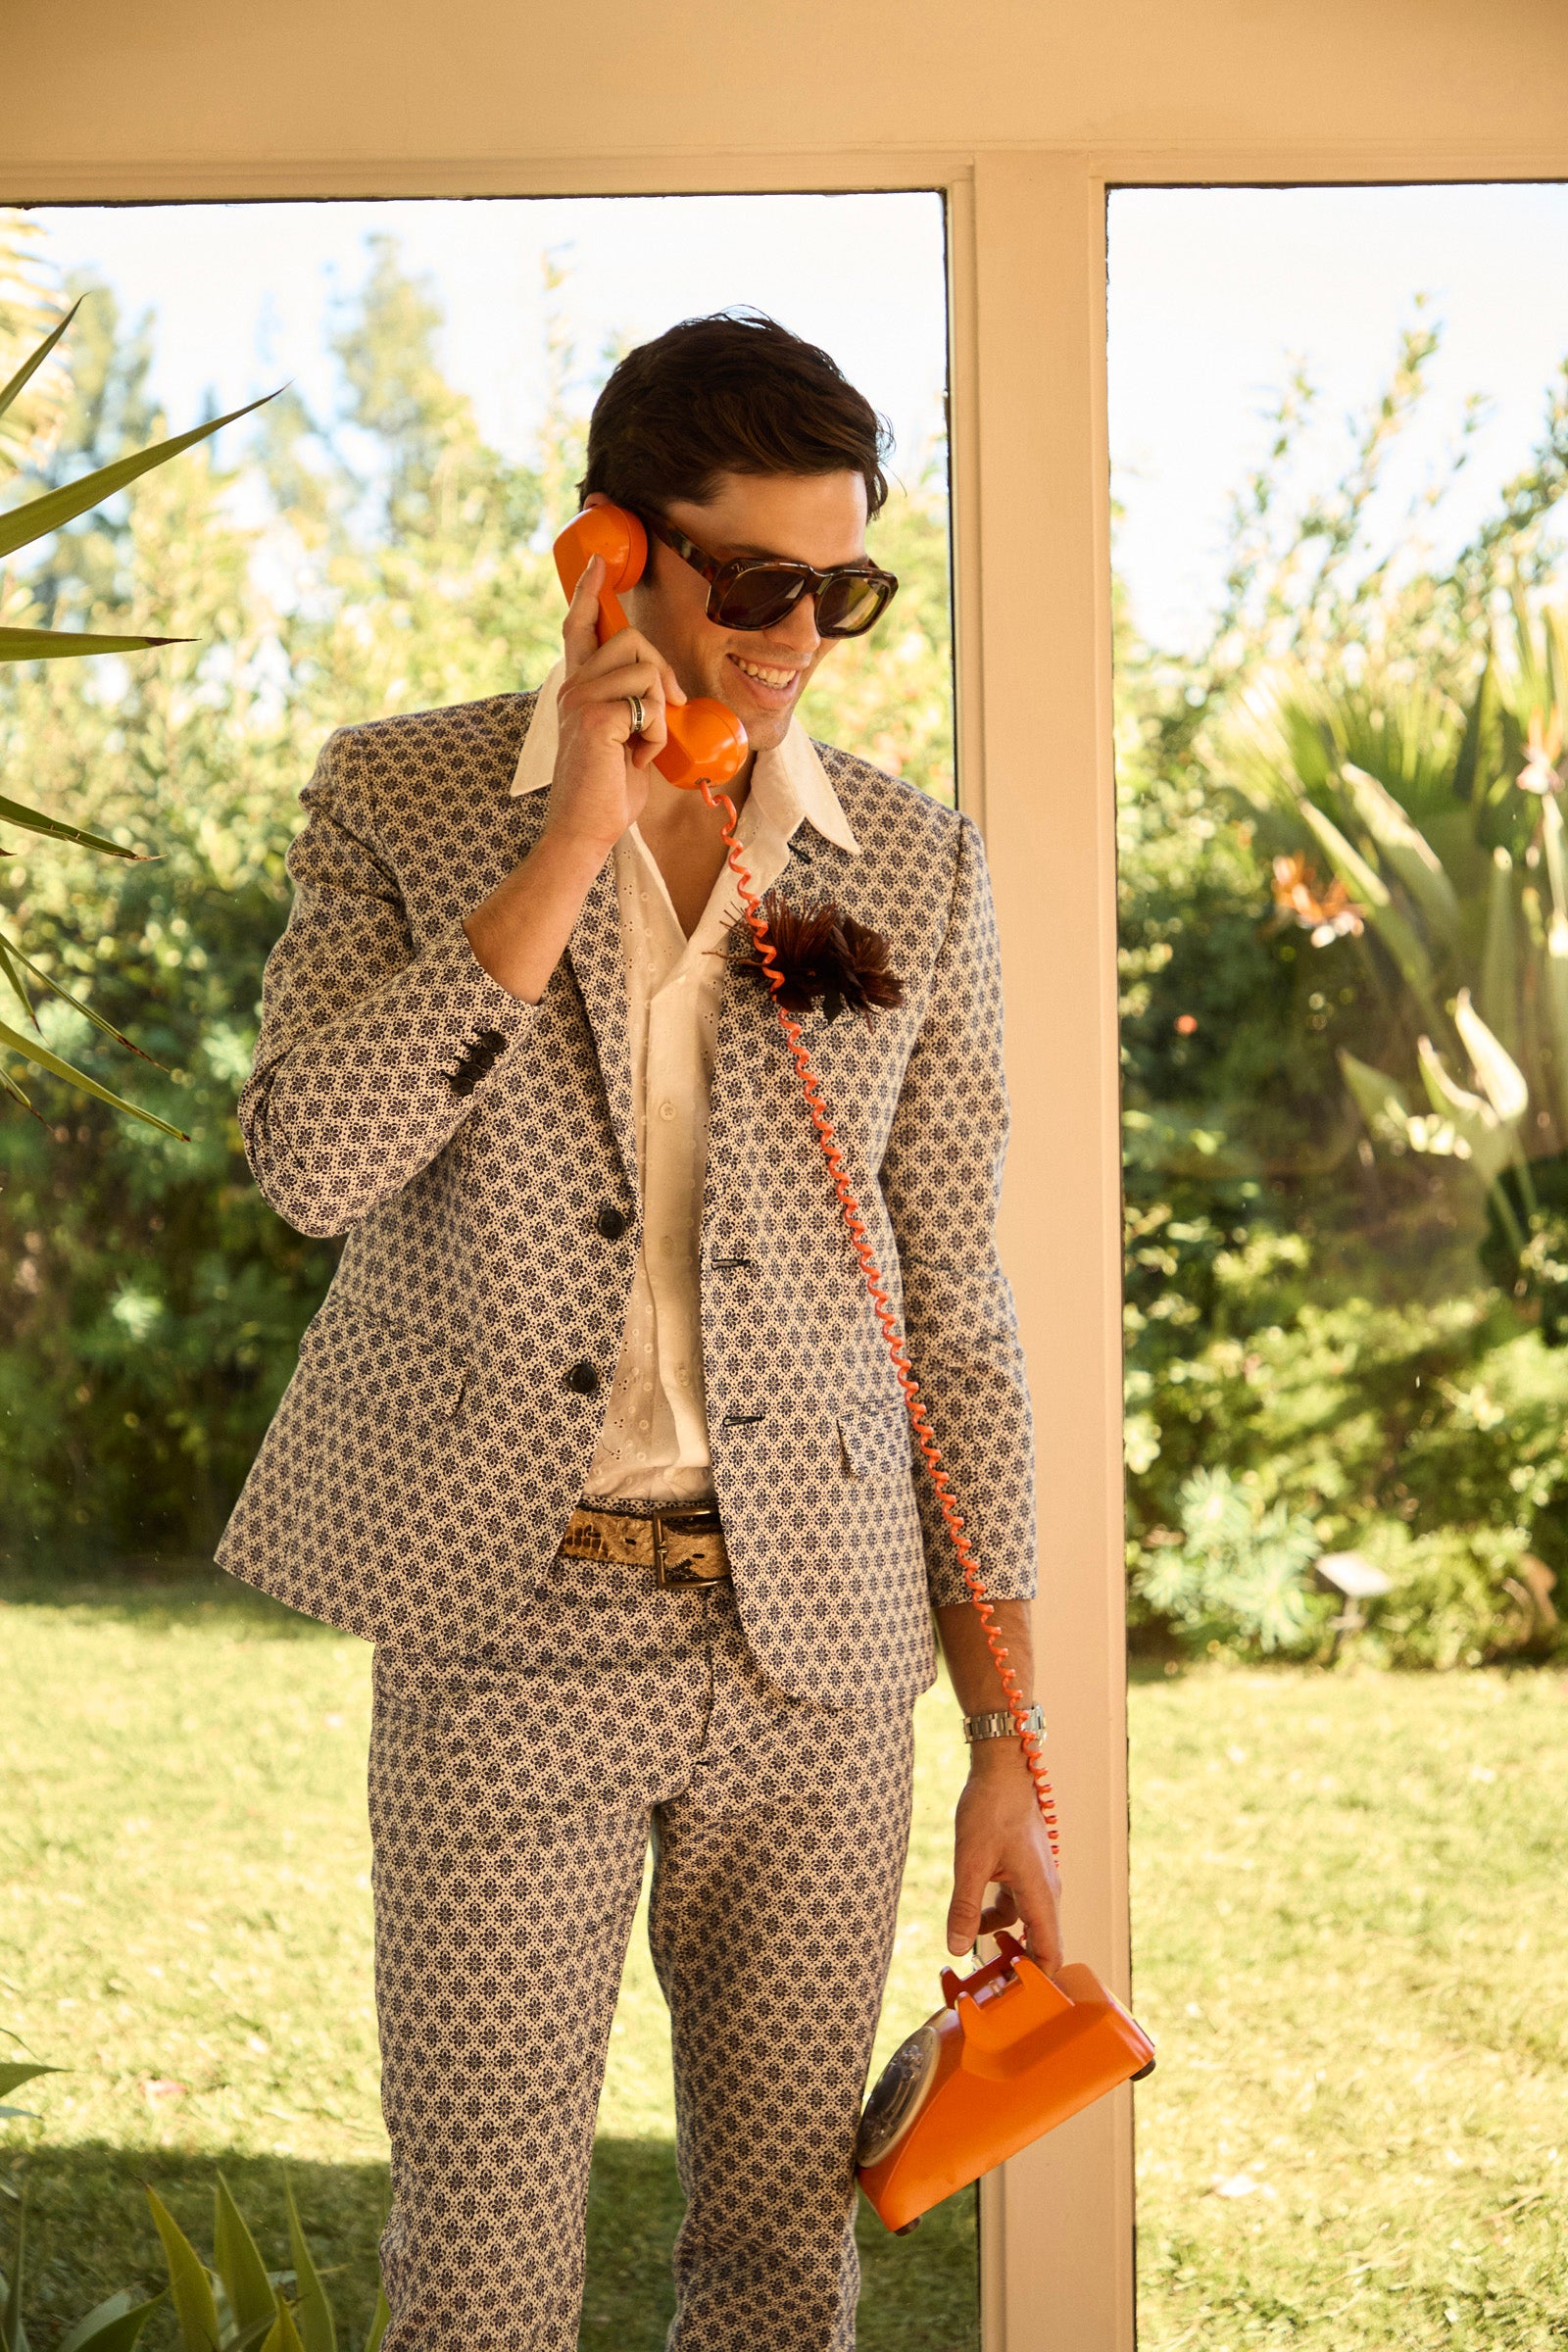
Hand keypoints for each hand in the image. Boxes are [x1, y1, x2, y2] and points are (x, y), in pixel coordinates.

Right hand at [546, 554, 687, 854]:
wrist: (586, 830)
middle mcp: (573, 686)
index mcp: (578, 687)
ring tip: (643, 745)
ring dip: (661, 710)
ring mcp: (580, 699)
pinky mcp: (594, 717)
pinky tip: (638, 758)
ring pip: (645, 668)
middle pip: (631, 637)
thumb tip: (667, 688)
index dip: (589, 592)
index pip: (579, 626)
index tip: (599, 562)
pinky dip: (656, 734)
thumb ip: (634, 705)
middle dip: (663, 670)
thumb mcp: (624, 738)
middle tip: (668, 709)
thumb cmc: (607, 791)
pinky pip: (649, 703)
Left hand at [947, 1744, 1063, 1973]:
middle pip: (1040, 1945)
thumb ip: (965, 1907)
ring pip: (1025, 1926)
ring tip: (972, 1958)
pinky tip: (972, 1920)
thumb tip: (958, 1948)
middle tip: (986, 1986)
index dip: (1036, 1981)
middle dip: (1016, 1967)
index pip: (1051, 1954)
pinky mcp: (1024, 1872)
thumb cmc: (991, 1809)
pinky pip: (1016, 1908)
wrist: (1002, 1769)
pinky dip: (997, 1919)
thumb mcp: (970, 1861)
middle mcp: (1045, 1892)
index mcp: (1040, 1894)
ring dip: (1002, 1942)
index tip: (1010, 1997)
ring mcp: (1036, 1882)